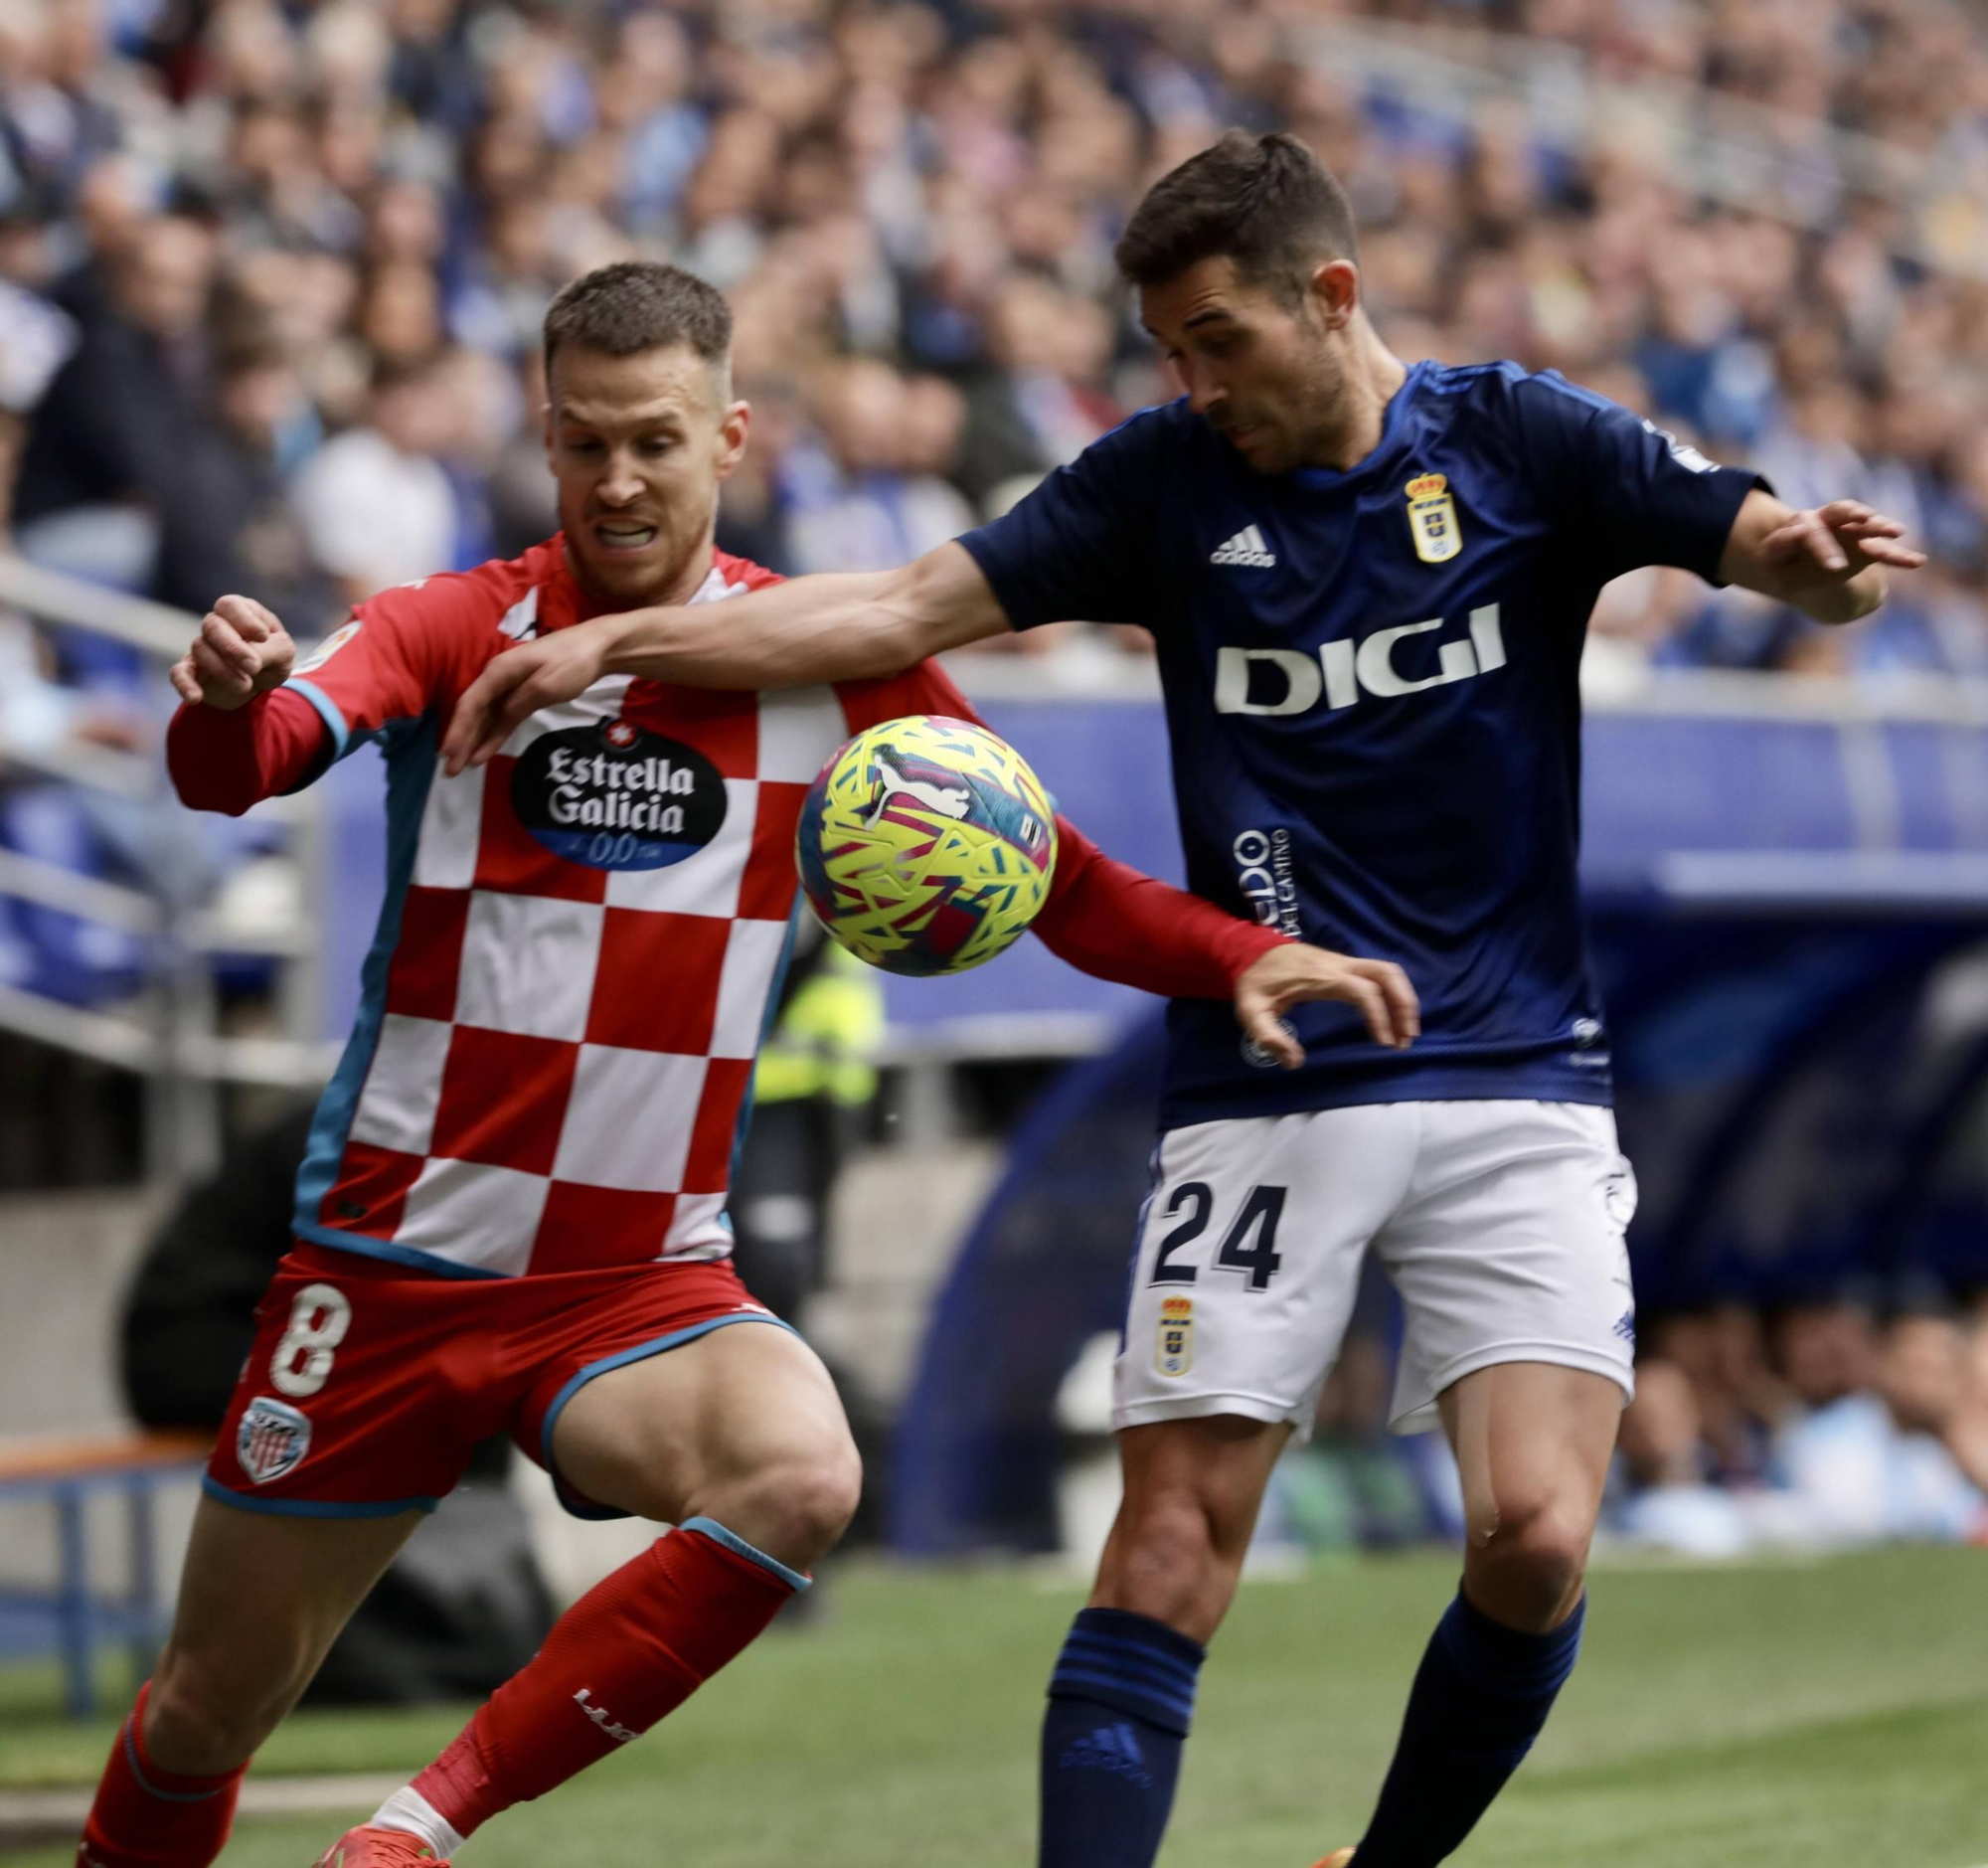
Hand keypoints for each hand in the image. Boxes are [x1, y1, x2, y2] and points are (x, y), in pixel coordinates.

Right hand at [169, 595, 295, 709]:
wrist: (259, 684)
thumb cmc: (273, 658)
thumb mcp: (284, 652)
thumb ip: (272, 650)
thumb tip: (252, 659)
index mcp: (240, 612)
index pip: (230, 605)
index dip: (245, 621)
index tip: (263, 638)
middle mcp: (217, 624)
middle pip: (212, 625)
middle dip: (233, 648)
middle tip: (253, 667)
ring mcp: (202, 646)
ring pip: (200, 649)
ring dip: (224, 671)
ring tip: (246, 686)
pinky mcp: (192, 669)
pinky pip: (179, 672)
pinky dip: (184, 684)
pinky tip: (195, 697)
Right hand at [442, 627, 608, 775]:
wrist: (597, 647)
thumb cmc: (572, 662)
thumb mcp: (546, 685)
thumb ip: (519, 703)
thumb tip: (499, 718)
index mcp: (498, 672)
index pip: (470, 704)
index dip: (458, 731)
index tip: (448, 754)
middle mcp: (497, 678)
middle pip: (473, 713)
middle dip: (461, 741)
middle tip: (450, 770)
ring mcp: (509, 686)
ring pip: (486, 717)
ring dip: (473, 741)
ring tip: (461, 767)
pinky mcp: (523, 694)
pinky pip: (502, 717)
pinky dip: (493, 734)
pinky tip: (483, 752)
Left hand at [1234, 942, 1419, 1067]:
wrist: (1250, 950)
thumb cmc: (1254, 983)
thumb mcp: (1251, 1012)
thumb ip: (1269, 1037)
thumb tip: (1294, 1062)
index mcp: (1322, 976)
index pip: (1363, 991)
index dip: (1379, 1016)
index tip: (1383, 1043)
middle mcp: (1339, 965)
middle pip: (1387, 973)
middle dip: (1404, 1005)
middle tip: (1406, 1039)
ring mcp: (1344, 962)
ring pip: (1388, 971)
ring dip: (1403, 999)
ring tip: (1404, 1033)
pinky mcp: (1344, 965)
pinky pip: (1378, 973)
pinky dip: (1393, 993)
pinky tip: (1392, 1017)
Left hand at [1759, 500, 1924, 619]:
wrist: (1799, 572)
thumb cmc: (1781, 565)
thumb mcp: (1772, 561)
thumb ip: (1779, 546)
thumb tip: (1799, 531)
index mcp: (1803, 524)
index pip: (1805, 527)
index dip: (1808, 536)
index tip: (1806, 538)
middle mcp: (1830, 522)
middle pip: (1841, 513)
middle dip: (1852, 517)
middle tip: (1864, 520)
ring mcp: (1851, 533)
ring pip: (1867, 526)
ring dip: (1881, 526)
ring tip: (1897, 531)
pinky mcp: (1865, 549)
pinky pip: (1885, 552)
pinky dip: (1901, 557)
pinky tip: (1918, 561)